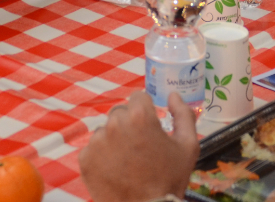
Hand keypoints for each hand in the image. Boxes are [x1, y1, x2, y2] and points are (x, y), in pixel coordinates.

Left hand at [80, 92, 198, 201]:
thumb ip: (183, 115)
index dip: (146, 112)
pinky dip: (103, 156)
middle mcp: (115, 123)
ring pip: (106, 130)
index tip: (150, 128)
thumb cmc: (169, 180)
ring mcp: (97, 141)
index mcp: (139, 116)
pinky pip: (94, 148)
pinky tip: (116, 170)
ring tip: (128, 162)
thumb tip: (173, 95)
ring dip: (115, 140)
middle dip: (130, 125)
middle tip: (140, 148)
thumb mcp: (188, 147)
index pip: (139, 98)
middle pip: (121, 113)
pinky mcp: (85, 157)